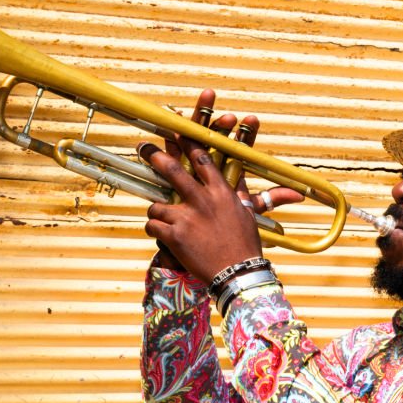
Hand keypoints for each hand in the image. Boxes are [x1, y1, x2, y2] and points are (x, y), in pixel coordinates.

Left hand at [142, 90, 301, 281]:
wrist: (238, 273)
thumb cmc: (244, 244)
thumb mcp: (247, 214)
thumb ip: (242, 194)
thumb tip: (258, 182)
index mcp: (221, 192)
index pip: (202, 159)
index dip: (188, 142)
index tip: (176, 129)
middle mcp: (203, 200)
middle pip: (173, 170)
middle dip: (156, 156)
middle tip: (144, 148)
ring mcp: (187, 217)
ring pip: (157, 203)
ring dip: (157, 210)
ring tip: (162, 219)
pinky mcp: (174, 236)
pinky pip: (152, 225)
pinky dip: (154, 230)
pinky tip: (162, 236)